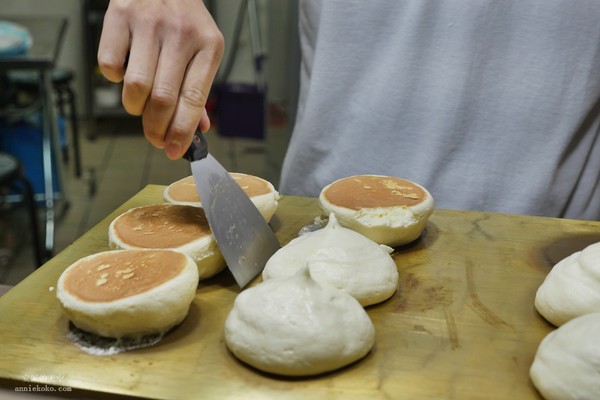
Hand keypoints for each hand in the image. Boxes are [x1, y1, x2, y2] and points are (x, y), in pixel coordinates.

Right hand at [97, 0, 223, 158]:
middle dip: (156, 129)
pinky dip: (114, 78)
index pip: (193, 99)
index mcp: (208, 45)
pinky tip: (125, 70)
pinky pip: (109, 65)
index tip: (175, 150)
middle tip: (155, 137)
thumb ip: (199, 87)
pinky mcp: (119, 16)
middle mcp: (180, 33)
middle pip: (163, 99)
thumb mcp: (204, 47)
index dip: (183, 131)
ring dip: (135, 107)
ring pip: (135, 87)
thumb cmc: (185, 17)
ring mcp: (148, 23)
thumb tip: (199, 128)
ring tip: (141, 103)